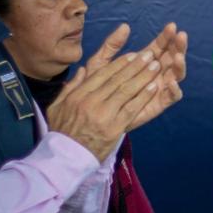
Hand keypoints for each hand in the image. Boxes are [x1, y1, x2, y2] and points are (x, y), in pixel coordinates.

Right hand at [46, 46, 166, 160]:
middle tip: (149, 55)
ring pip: (126, 91)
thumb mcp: (57, 106)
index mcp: (78, 95)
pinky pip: (132, 108)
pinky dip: (143, 96)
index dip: (119, 64)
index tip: (132, 55)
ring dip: (143, 77)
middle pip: (117, 80)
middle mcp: (91, 102)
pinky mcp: (115, 127)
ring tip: (155, 66)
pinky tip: (153, 87)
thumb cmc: (62, 131)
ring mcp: (104, 114)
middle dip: (135, 66)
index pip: (102, 75)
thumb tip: (84, 70)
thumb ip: (70, 87)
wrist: (66, 157)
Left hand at [82, 23, 188, 131]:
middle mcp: (156, 72)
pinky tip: (171, 82)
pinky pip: (172, 96)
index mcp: (145, 61)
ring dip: (179, 65)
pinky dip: (174, 89)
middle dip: (178, 46)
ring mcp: (159, 87)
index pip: (160, 46)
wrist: (94, 115)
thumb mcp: (101, 63)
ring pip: (176, 74)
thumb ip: (112, 45)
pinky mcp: (159, 103)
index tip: (171, 26)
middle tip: (181, 36)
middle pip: (172, 57)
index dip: (166, 36)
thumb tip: (125, 27)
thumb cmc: (97, 87)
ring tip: (177, 57)